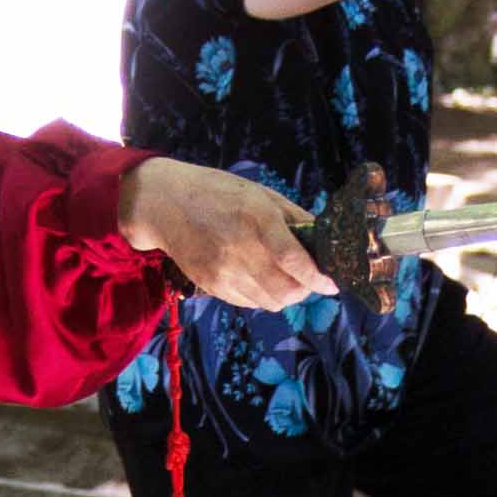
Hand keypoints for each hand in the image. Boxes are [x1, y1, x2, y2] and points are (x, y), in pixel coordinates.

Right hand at [119, 159, 331, 308]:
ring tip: (285, 280)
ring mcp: (223, 271)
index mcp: (256, 218)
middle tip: (309, 280)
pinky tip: (260, 279)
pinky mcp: (211, 285)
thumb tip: (322, 240)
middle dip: (305, 290)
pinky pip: (248, 303)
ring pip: (269, 302)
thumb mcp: (259, 194)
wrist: (165, 204)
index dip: (317, 278)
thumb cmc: (217, 192)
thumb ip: (293, 217)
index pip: (293, 260)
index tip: (331, 284)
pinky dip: (263, 297)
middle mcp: (239, 249)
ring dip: (285, 296)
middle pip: (285, 290)